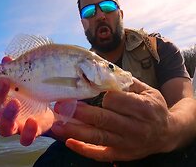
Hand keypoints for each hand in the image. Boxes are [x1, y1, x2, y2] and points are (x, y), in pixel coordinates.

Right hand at [0, 57, 54, 145]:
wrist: (48, 111)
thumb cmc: (31, 94)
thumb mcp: (25, 81)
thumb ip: (16, 72)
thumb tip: (7, 59)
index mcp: (1, 103)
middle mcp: (4, 115)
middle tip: (3, 81)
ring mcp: (16, 127)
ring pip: (5, 128)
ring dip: (8, 116)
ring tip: (15, 103)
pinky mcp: (29, 134)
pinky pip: (25, 139)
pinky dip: (28, 132)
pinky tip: (32, 121)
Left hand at [51, 78, 174, 160]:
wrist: (167, 133)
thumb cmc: (153, 108)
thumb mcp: (147, 91)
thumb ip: (126, 82)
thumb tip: (100, 70)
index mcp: (143, 108)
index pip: (115, 100)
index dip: (100, 95)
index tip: (88, 90)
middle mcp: (135, 127)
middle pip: (103, 119)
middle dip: (80, 113)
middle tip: (60, 106)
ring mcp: (127, 143)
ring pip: (98, 137)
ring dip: (75, 131)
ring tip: (57, 124)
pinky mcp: (121, 154)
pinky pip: (100, 154)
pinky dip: (83, 150)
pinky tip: (68, 142)